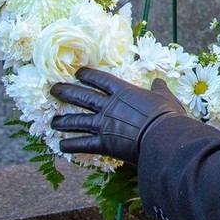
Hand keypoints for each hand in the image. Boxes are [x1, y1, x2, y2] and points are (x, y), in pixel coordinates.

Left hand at [50, 68, 185, 162]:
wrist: (162, 137)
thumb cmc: (167, 116)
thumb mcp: (165, 97)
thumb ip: (159, 89)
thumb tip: (158, 81)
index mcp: (123, 91)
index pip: (101, 80)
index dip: (88, 75)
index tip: (77, 73)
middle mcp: (109, 106)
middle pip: (82, 97)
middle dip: (66, 92)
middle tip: (53, 89)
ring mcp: (103, 124)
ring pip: (77, 120)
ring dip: (63, 121)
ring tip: (52, 121)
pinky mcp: (103, 143)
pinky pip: (82, 144)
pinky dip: (70, 146)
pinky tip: (60, 146)